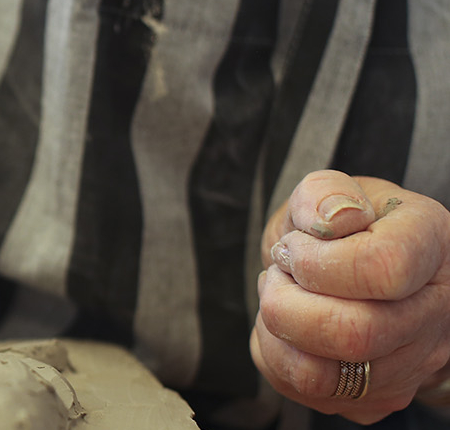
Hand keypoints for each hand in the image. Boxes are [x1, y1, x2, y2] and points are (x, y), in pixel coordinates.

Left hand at [251, 170, 449, 423]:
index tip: (294, 248)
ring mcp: (413, 363)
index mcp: (434, 247)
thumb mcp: (335, 192)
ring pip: (322, 377)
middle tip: (277, 276)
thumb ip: (325, 193)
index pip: (383, 269)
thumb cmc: (348, 229)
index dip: (317, 262)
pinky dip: (277, 358)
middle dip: (285, 304)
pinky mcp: (377, 396)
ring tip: (280, 300)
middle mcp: (437, 312)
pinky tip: (289, 328)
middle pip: (353, 335)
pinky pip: (307, 393)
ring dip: (276, 336)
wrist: (363, 270)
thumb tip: (330, 218)